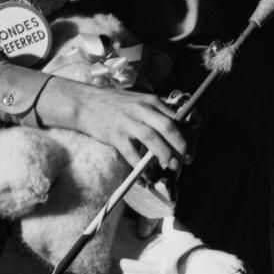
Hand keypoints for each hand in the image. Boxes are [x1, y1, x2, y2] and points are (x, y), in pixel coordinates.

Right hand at [46, 78, 188, 172]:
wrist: (84, 102)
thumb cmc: (112, 102)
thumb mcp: (137, 100)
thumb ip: (155, 111)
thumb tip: (174, 128)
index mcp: (150, 100)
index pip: (174, 117)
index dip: (185, 134)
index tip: (190, 146)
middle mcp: (141, 109)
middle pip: (167, 127)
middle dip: (180, 145)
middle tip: (186, 158)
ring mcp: (127, 122)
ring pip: (153, 139)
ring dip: (165, 154)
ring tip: (171, 166)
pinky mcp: (115, 135)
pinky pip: (132, 153)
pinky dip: (141, 165)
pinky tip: (148, 173)